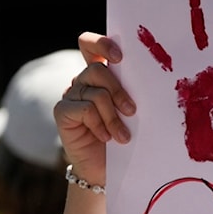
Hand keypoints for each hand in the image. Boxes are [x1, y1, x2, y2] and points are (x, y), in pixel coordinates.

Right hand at [55, 33, 135, 186]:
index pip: (91, 45)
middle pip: (97, 69)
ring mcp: (71, 96)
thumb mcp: (131, 113)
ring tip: (123, 137)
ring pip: (95, 93)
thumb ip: (132, 92)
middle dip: (118, 90)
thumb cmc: (124, 138)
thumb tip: (150, 78)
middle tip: (132, 111)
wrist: (106, 169)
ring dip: (113, 116)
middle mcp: (83, 82)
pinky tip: (106, 138)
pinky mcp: (62, 112)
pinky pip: (84, 109)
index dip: (102, 44)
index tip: (120, 58)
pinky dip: (100, 124)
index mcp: (101, 76)